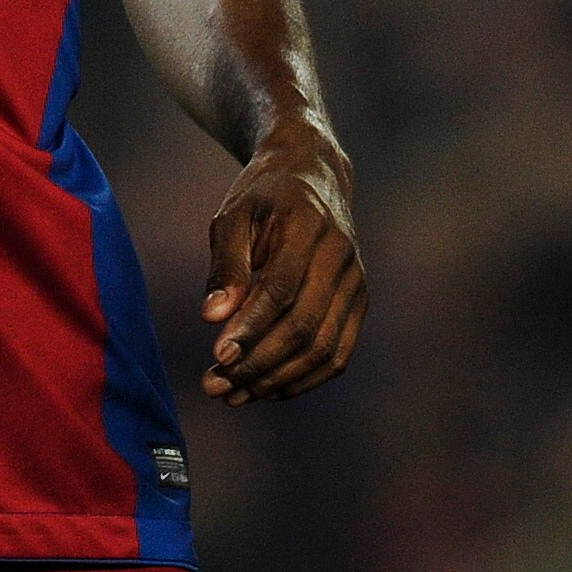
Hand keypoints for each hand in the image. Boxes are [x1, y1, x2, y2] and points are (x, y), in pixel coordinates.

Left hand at [199, 120, 363, 404]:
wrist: (314, 176)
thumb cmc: (264, 196)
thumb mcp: (234, 215)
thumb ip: (226, 265)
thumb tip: (212, 317)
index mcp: (308, 228)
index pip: (281, 291)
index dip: (250, 329)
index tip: (217, 357)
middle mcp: (341, 258)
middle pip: (304, 328)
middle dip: (257, 365)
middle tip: (214, 386)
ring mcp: (356, 283)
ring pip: (323, 349)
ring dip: (276, 380)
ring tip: (232, 395)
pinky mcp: (359, 304)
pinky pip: (337, 354)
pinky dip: (302, 379)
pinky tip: (266, 389)